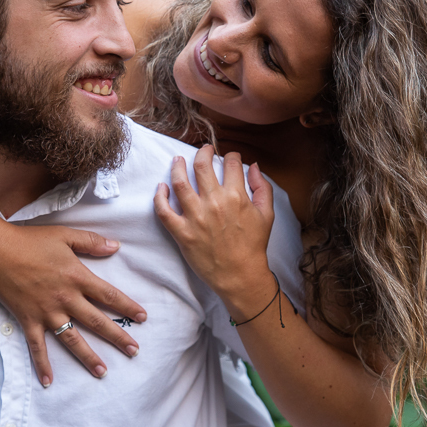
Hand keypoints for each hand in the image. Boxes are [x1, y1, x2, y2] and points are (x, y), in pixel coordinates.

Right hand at [0, 223, 146, 386]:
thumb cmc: (30, 240)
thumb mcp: (65, 235)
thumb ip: (91, 242)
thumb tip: (116, 247)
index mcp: (77, 277)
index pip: (109, 295)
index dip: (127, 306)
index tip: (143, 317)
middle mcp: (65, 298)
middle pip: (96, 321)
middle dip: (117, 337)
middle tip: (134, 351)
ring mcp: (46, 312)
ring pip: (72, 339)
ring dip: (88, 357)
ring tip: (103, 372)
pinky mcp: (28, 320)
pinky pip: (37, 346)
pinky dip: (42, 364)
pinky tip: (49, 381)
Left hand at [153, 146, 274, 303]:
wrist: (240, 275)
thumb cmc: (254, 246)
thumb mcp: (267, 214)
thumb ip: (262, 187)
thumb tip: (253, 166)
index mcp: (236, 196)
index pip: (231, 164)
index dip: (231, 156)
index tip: (229, 157)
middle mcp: (214, 203)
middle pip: (202, 166)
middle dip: (203, 152)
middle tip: (204, 151)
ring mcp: (196, 217)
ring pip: (179, 182)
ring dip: (177, 166)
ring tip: (177, 160)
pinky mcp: (182, 232)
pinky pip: (164, 211)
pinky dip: (159, 197)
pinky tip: (161, 188)